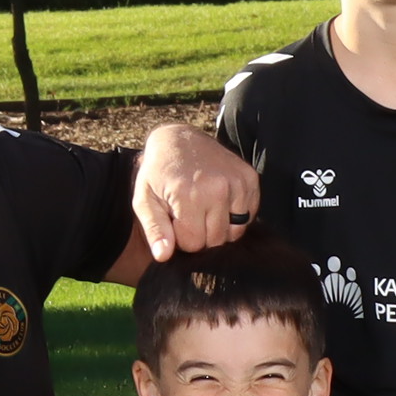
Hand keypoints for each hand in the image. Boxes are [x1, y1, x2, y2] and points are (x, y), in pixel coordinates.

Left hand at [129, 122, 254, 259]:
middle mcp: (218, 188)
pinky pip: (249, 216)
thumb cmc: (158, 173)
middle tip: (189, 213)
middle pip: (216, 241)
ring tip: (204, 208)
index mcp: (189, 195)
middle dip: (201, 234)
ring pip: (235, 232)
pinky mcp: (250, 179)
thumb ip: (154, 229)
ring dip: (220, 227)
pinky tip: (220, 201)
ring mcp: (237, 182)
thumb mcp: (145, 199)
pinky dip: (235, 216)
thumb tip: (163, 256)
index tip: (175, 219)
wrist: (179, 139)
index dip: (182, 237)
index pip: (194, 244)